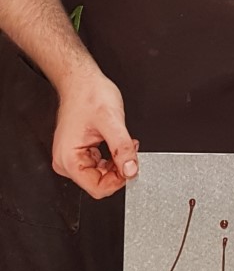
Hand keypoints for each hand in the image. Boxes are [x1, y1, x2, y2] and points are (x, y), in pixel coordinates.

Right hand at [53, 67, 138, 199]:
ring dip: (117, 163)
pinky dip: (112, 158)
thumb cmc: (89, 95)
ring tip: (124, 143)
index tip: (131, 166)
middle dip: (119, 170)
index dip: (118, 181)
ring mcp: (72, 158)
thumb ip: (122, 148)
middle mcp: (67, 162)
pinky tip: (118, 143)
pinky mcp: (80, 153)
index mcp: (69, 159)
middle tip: (129, 150)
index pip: (97, 188)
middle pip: (99, 183)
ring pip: (101, 175)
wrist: (82, 81)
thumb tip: (130, 170)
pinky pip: (100, 165)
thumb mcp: (112, 121)